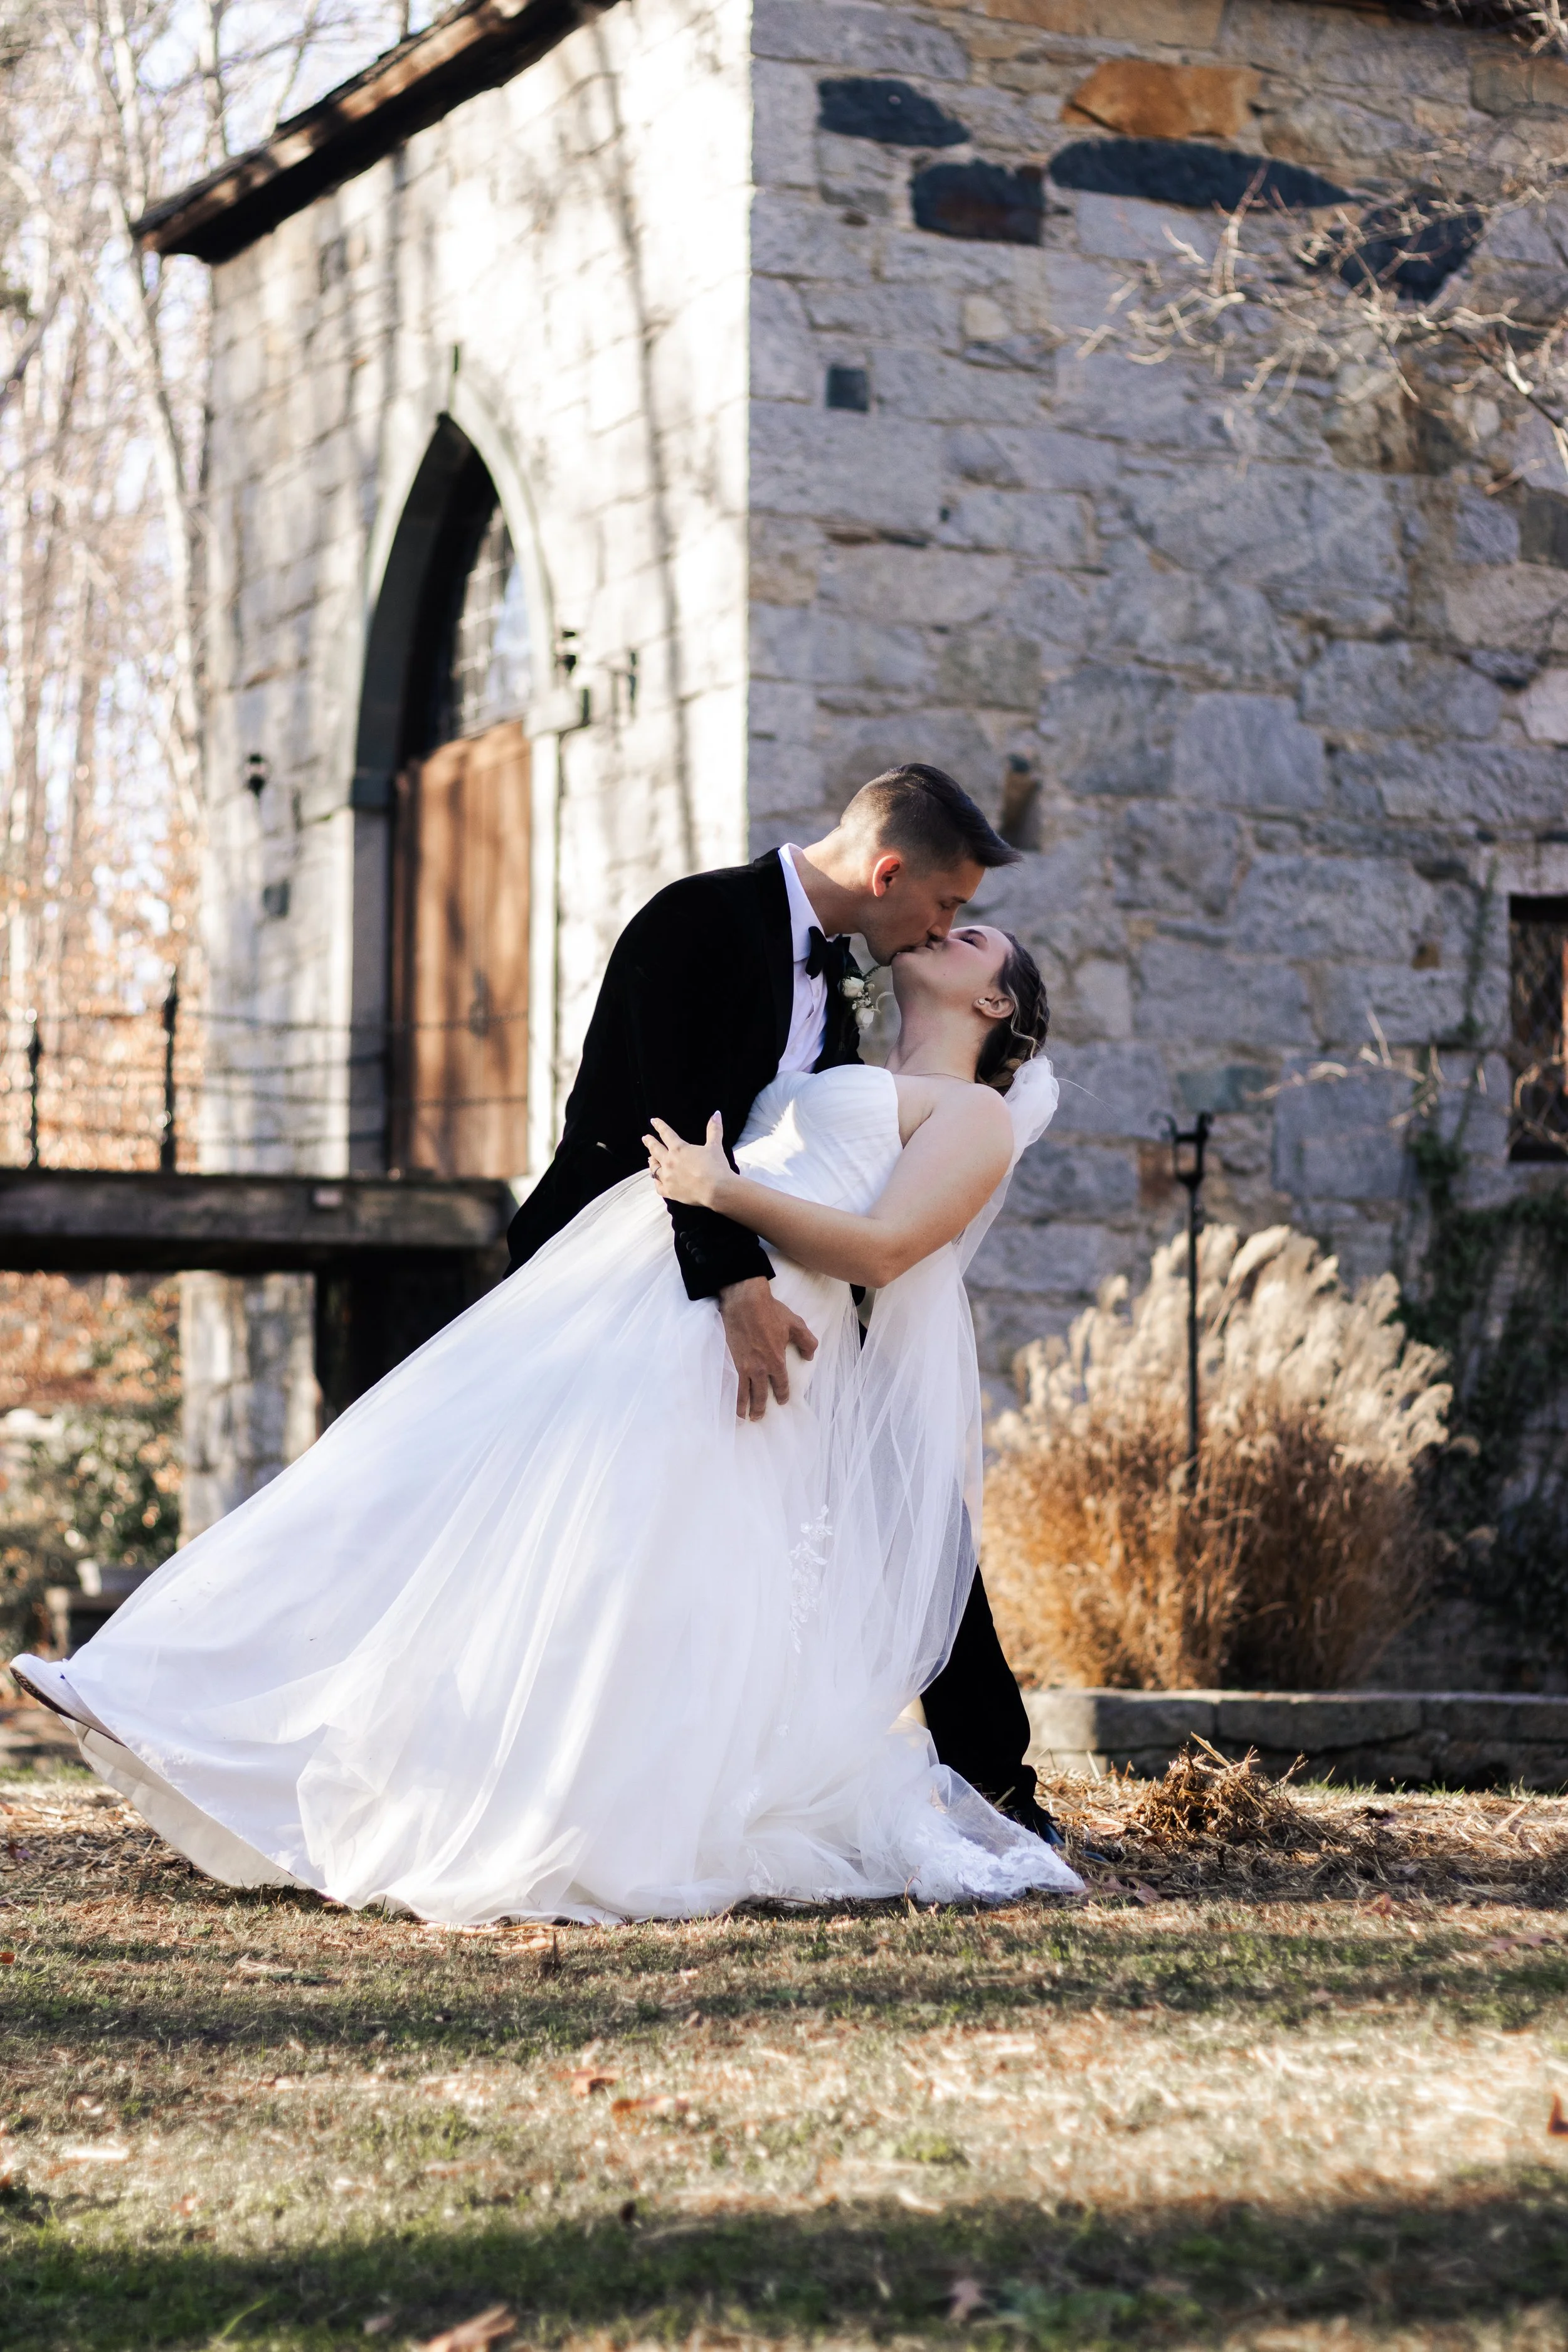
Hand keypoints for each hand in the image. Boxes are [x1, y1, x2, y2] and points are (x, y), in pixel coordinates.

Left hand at [644, 1111, 730, 1208]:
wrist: (717, 1190)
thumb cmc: (716, 1167)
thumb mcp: (715, 1146)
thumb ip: (714, 1129)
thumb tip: (717, 1114)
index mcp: (679, 1149)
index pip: (666, 1133)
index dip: (659, 1126)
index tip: (653, 1121)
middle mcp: (669, 1162)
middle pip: (655, 1149)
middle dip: (649, 1142)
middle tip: (645, 1138)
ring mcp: (668, 1178)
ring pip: (654, 1168)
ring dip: (652, 1162)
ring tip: (650, 1159)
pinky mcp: (670, 1192)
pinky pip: (658, 1187)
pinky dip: (657, 1182)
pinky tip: (656, 1180)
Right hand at [717, 1276, 817, 1420]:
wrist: (744, 1302)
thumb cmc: (770, 1312)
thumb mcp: (796, 1325)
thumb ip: (807, 1342)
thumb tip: (810, 1357)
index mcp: (776, 1361)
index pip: (780, 1384)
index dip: (782, 1394)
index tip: (782, 1401)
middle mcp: (759, 1368)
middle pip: (759, 1394)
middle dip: (759, 1408)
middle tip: (758, 1417)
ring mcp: (741, 1366)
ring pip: (741, 1392)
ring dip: (742, 1406)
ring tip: (741, 1416)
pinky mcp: (728, 1360)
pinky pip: (729, 1382)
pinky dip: (728, 1394)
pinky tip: (726, 1399)